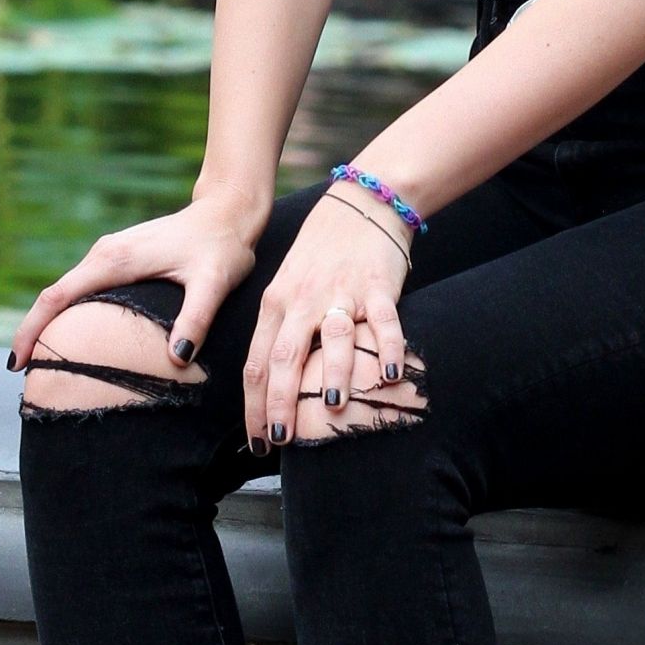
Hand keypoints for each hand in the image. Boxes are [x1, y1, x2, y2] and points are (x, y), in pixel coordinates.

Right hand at [8, 183, 266, 372]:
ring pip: (66, 291)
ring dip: (49, 323)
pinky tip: (73, 338)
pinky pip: (82, 288)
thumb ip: (196, 318)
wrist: (229, 211)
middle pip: (54, 296)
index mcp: (115, 260)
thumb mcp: (214, 283)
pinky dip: (68, 313)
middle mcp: (105, 253)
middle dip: (34, 333)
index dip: (31, 329)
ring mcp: (110, 253)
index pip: (57, 296)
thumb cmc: (222, 245)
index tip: (16, 363)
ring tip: (42, 365)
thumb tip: (178, 360)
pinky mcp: (119, 257)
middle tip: (27, 379)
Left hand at [243, 188, 411, 448]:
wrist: (362, 202)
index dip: (254, 405)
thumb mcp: (288, 285)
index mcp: (277, 302)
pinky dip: (388, 348)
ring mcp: (340, 292)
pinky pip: (382, 320)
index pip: (257, 362)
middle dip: (280, 403)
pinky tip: (390, 375)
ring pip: (332, 339)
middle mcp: (303, 300)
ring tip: (331, 410)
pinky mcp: (377, 285)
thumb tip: (271, 384)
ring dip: (331, 375)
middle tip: (280, 441)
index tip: (256, 442)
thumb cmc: (321, 251)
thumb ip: (280, 329)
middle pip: (285, 357)